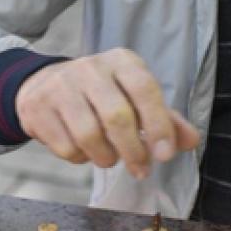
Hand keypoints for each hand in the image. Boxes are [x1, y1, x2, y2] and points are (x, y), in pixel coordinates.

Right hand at [14, 48, 200, 178]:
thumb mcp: (135, 98)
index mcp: (121, 61)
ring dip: (105, 157)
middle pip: (117, 116)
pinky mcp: (38, 107)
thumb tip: (191, 141)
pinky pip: (66, 146)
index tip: (165, 155)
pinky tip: (84, 150)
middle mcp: (90, 68)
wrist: (44, 85)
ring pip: (89, 135)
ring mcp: (60, 86)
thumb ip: (165, 119)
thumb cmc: (102, 95)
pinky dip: (80, 158)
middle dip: (133, 151)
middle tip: (141, 169)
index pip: (144, 89)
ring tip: (110, 158)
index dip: (158, 124)